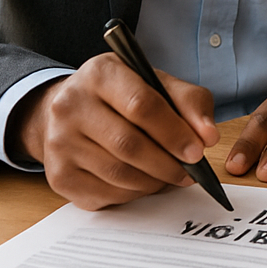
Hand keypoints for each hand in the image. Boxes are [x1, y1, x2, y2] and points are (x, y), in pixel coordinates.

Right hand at [10, 53, 219, 210]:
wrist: (70, 109)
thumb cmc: (122, 94)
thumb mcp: (157, 82)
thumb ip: (189, 102)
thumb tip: (208, 137)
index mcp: (100, 73)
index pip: (141, 105)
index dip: (174, 131)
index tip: (198, 150)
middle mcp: (71, 105)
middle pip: (128, 144)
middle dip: (167, 163)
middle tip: (191, 171)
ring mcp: (59, 143)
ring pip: (118, 174)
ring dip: (154, 181)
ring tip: (172, 175)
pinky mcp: (58, 175)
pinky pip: (105, 194)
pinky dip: (133, 193)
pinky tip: (146, 182)